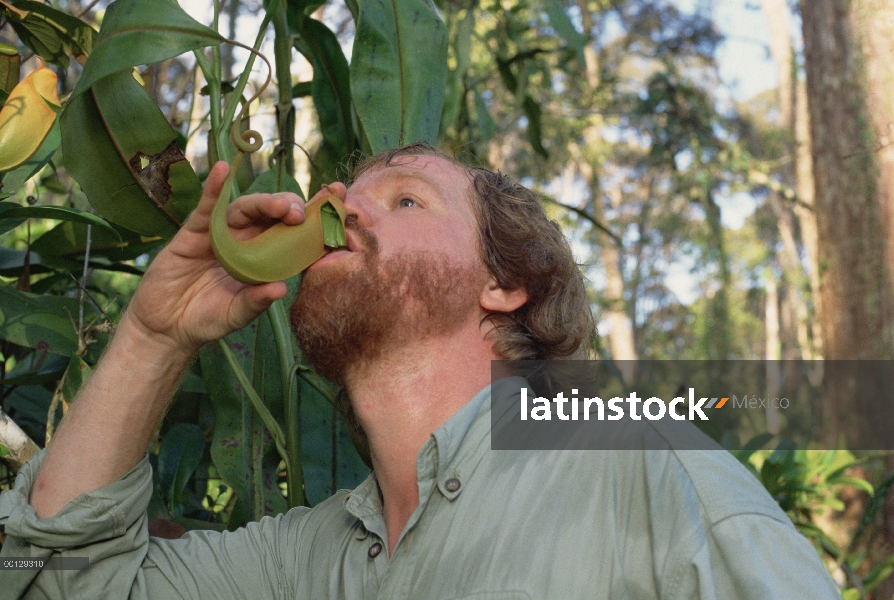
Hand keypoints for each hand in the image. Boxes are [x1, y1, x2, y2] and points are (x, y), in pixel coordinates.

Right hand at [121, 162, 308, 353]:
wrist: (167, 326)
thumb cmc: (206, 320)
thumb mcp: (234, 315)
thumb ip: (255, 303)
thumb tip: (280, 289)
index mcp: (265, 259)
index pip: (294, 234)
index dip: (315, 216)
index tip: (338, 199)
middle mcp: (247, 242)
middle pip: (274, 215)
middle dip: (291, 208)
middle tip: (300, 214)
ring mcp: (222, 235)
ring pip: (246, 209)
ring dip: (264, 203)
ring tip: (280, 206)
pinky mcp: (194, 233)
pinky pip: (207, 207)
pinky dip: (214, 188)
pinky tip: (221, 170)